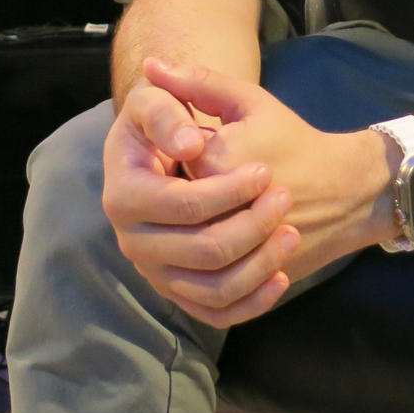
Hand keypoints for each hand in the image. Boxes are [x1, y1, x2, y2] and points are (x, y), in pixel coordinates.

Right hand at [102, 79, 300, 327]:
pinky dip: (253, 301)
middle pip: (204, 249)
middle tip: (284, 197)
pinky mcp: (180, 294)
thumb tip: (186, 143)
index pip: (182, 205)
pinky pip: (218, 313)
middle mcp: (131, 239)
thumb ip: (168, 105)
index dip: (228, 191)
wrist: (185, 159)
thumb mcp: (166, 99)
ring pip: (215, 287)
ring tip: (289, 232)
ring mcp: (155, 272)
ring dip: (261, 263)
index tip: (264, 171)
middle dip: (253, 224)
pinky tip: (280, 274)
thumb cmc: (176, 124)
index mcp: (124, 193)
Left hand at [142, 58, 394, 286]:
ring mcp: (239, 254)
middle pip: (176, 215)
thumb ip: (197, 82)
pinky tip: (231, 251)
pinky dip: (216, 275)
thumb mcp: (249, 101)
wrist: (348, 189)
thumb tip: (150, 65)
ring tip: (230, 215)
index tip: (212, 153)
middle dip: (197, 199)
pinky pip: (217, 294)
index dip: (184, 160)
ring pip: (193, 258)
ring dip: (204, 236)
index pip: (166, 169)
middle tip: (226, 185)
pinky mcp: (252, 281)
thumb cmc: (294, 140)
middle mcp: (222, 212)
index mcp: (214, 163)